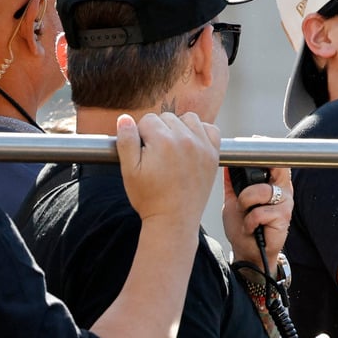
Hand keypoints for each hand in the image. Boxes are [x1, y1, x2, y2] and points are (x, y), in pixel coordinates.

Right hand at [116, 112, 219, 226]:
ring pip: (189, 119)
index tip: (143, 151)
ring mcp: (202, 145)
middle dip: (159, 130)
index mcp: (163, 140)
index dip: (141, 134)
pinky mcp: (213, 154)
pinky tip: (191, 144)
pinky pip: (210, 129)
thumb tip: (125, 118)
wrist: (174, 219)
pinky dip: (201, 132)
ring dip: (180, 127)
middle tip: (157, 153)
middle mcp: (185, 138)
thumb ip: (126, 141)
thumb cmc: (150, 198)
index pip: (148, 120)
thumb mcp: (129, 170)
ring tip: (172, 146)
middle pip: (168, 118)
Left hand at [223, 164, 292, 273]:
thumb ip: (232, 181)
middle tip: (242, 197)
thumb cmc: (242, 226)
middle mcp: (283, 189)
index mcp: (273, 182)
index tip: (253, 148)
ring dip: (245, 203)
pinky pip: (260, 212)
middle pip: (275, 168)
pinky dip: (249, 221)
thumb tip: (226, 162)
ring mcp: (285, 202)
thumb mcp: (233, 199)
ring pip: (261, 191)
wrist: (247, 252)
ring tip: (245, 215)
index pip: (276, 161)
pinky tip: (250, 227)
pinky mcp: (283, 217)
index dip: (266, 154)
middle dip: (254, 177)